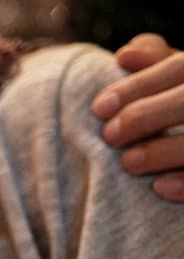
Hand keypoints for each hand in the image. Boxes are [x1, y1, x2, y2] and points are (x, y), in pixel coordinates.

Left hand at [92, 33, 183, 201]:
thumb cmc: (182, 106)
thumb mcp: (178, 79)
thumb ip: (155, 61)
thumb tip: (125, 54)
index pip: (180, 67)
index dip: (140, 85)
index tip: (99, 108)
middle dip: (147, 115)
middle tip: (109, 136)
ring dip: (164, 151)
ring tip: (128, 162)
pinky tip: (159, 187)